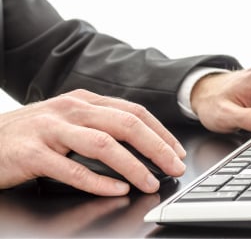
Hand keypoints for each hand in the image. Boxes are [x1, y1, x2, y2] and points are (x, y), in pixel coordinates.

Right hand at [0, 89, 185, 195]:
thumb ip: (100, 124)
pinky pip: (72, 169)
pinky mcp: (32, 153)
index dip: (160, 132)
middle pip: (126, 124)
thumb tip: (140, 144)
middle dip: (157, 147)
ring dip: (133, 165)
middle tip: (175, 166)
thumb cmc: (33, 133)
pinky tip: (117, 190)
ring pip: (103, 144)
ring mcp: (51, 129)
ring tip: (150, 182)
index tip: (176, 150)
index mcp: (85, 100)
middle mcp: (72, 109)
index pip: (134, 112)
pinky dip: (98, 181)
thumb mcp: (70, 119)